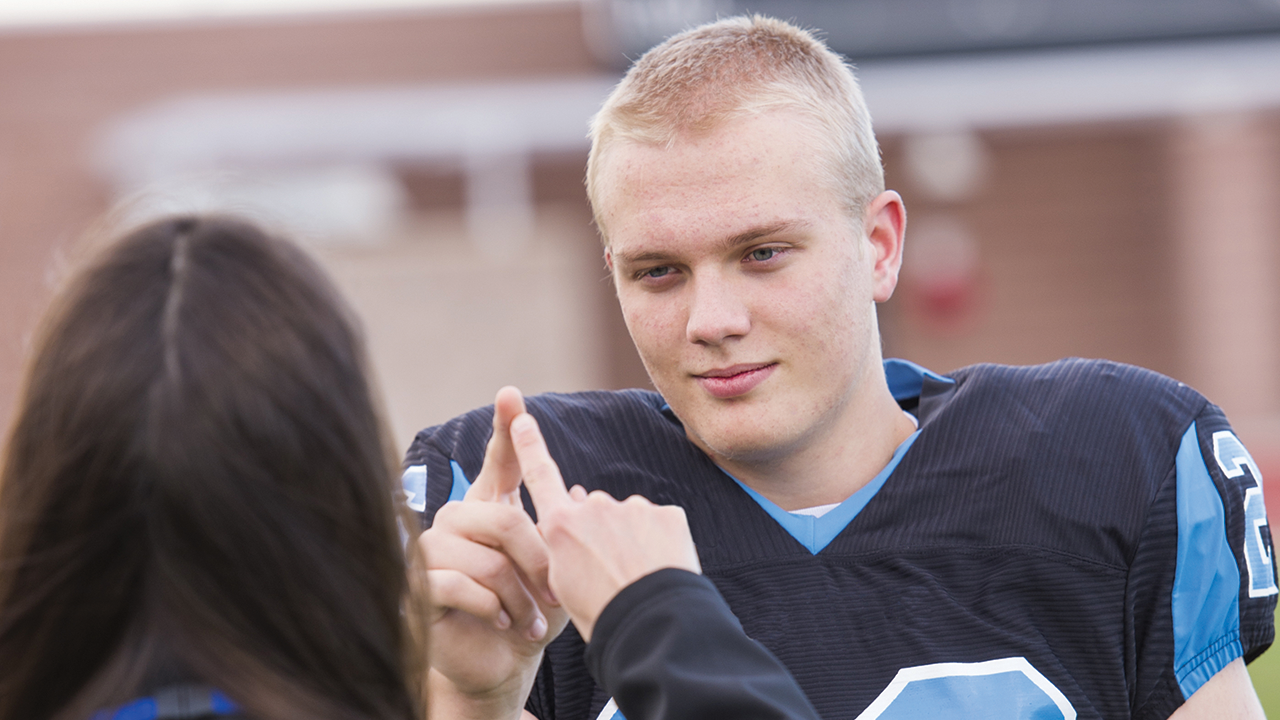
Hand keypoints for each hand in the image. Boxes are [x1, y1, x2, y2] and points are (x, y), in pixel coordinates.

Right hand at [418, 387, 568, 718]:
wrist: (500, 661)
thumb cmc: (531, 611)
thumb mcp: (556, 571)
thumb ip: (562, 531)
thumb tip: (580, 489)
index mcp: (489, 508)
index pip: (498, 462)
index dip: (505, 429)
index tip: (512, 395)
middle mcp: (455, 520)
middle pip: (503, 519)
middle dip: (537, 562)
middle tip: (556, 596)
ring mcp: (430, 551)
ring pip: (485, 559)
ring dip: (518, 596)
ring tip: (533, 621)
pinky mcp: (417, 587)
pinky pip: (459, 586)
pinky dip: (491, 609)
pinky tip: (505, 624)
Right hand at [510, 412, 700, 641]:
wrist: (648, 624)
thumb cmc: (600, 614)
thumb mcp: (563, 584)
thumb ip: (563, 541)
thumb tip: (576, 500)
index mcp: (561, 525)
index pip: (540, 475)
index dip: (529, 445)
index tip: (521, 416)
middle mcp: (594, 507)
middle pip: (597, 512)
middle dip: (604, 533)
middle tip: (612, 573)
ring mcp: (633, 508)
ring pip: (631, 520)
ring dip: (635, 541)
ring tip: (638, 578)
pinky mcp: (667, 514)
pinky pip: (663, 526)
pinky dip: (664, 546)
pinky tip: (661, 571)